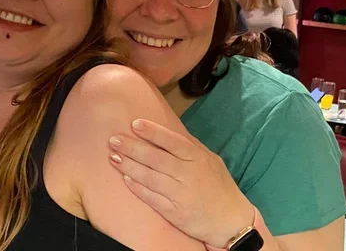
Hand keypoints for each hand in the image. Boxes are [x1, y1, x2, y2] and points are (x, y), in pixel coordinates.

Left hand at [108, 119, 253, 247]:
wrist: (231, 221)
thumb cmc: (220, 187)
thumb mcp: (211, 161)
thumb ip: (191, 147)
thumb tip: (169, 132)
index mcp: (198, 158)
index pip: (172, 141)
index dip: (153, 132)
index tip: (135, 124)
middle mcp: (188, 174)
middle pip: (156, 158)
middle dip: (132, 148)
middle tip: (114, 139)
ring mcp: (181, 194)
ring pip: (150, 177)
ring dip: (129, 166)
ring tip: (113, 157)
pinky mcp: (174, 212)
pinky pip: (152, 198)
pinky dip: (137, 188)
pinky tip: (125, 179)